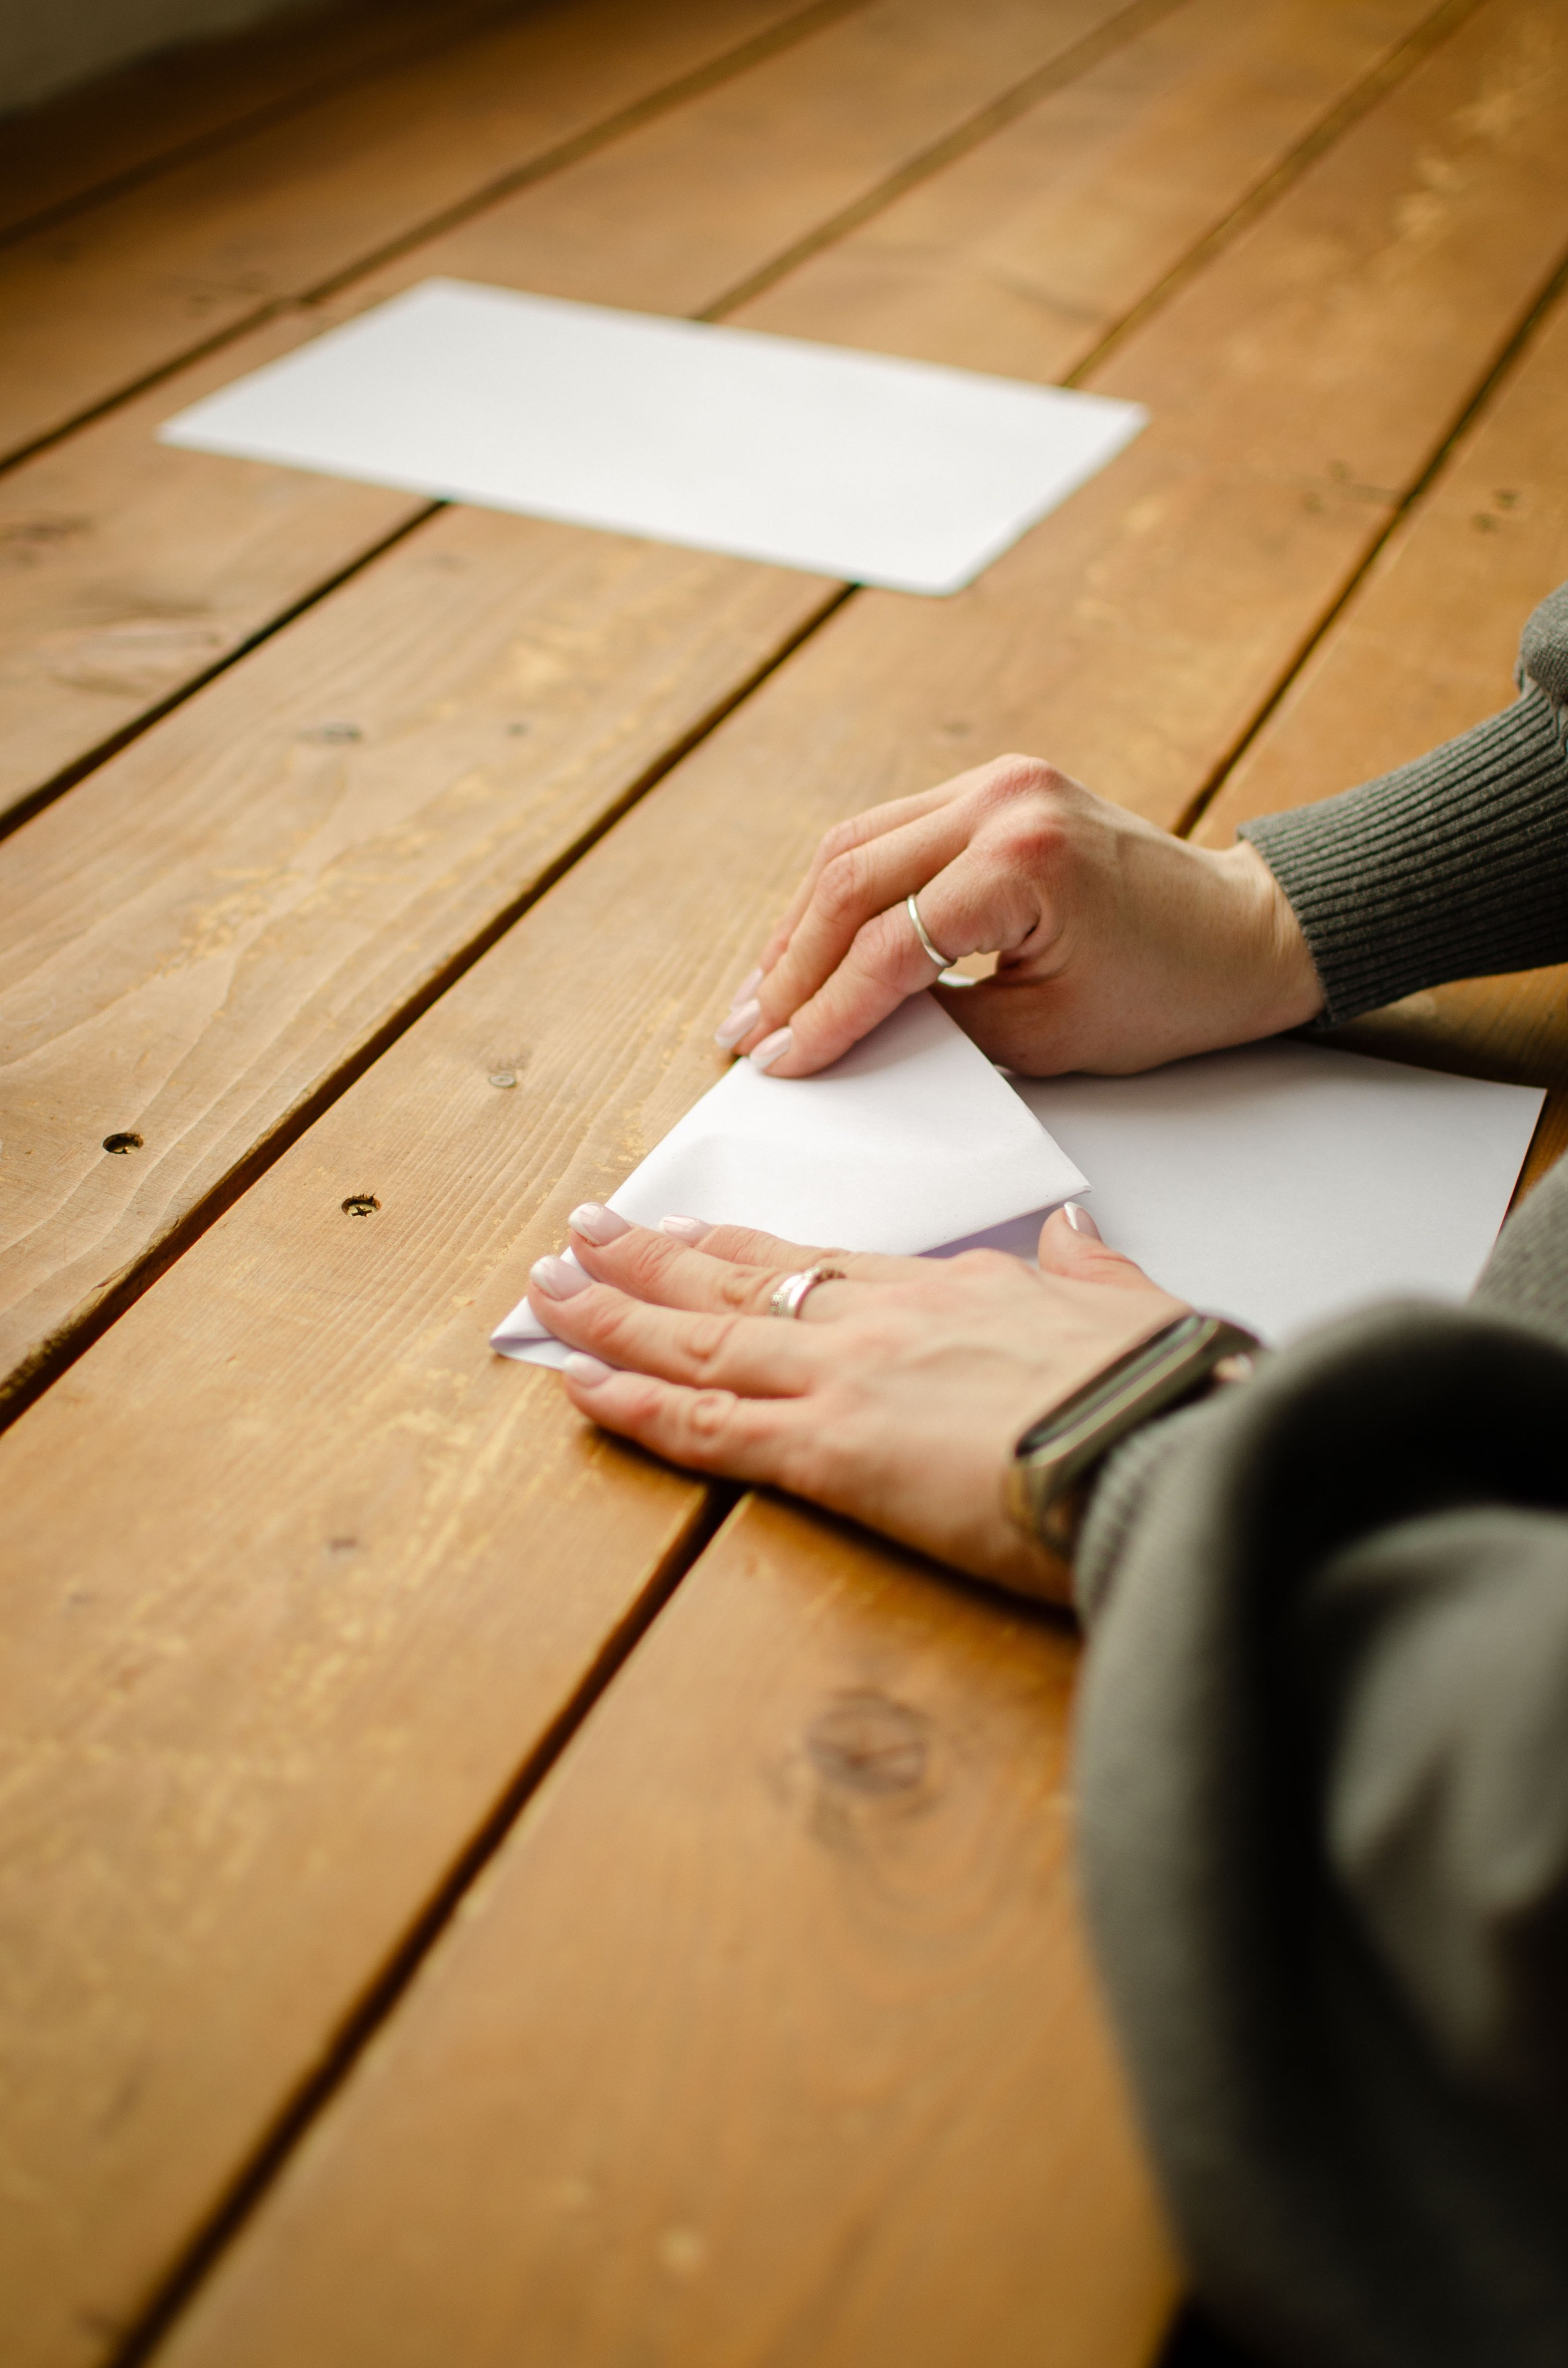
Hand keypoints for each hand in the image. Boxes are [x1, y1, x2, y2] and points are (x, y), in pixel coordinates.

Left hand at [525, 1201, 1185, 1601]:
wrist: (1168, 1438)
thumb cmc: (1158, 1385)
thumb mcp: (1127, 1303)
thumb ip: (1084, 1267)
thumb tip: (1070, 1230)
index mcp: (944, 1288)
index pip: (812, 1262)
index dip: (734, 1248)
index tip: (682, 1231)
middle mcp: (877, 1320)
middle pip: (735, 1286)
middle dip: (646, 1262)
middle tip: (576, 1237)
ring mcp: (845, 1381)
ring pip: (699, 1344)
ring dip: (613, 1317)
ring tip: (547, 1292)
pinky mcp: (832, 1454)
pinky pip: (706, 1428)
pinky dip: (633, 1406)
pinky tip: (576, 1385)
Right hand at [716, 754, 1322, 1078]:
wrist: (1247, 931)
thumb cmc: (1171, 993)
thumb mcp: (1048, 1036)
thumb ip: (941, 1030)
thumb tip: (848, 1038)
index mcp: (1025, 862)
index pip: (887, 948)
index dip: (823, 1017)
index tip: (778, 1065)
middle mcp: (1002, 801)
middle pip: (850, 882)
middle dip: (789, 968)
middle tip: (746, 1033)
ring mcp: (995, 782)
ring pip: (854, 848)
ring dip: (801, 928)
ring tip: (763, 998)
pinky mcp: (993, 787)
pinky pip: (888, 835)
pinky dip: (842, 895)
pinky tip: (811, 947)